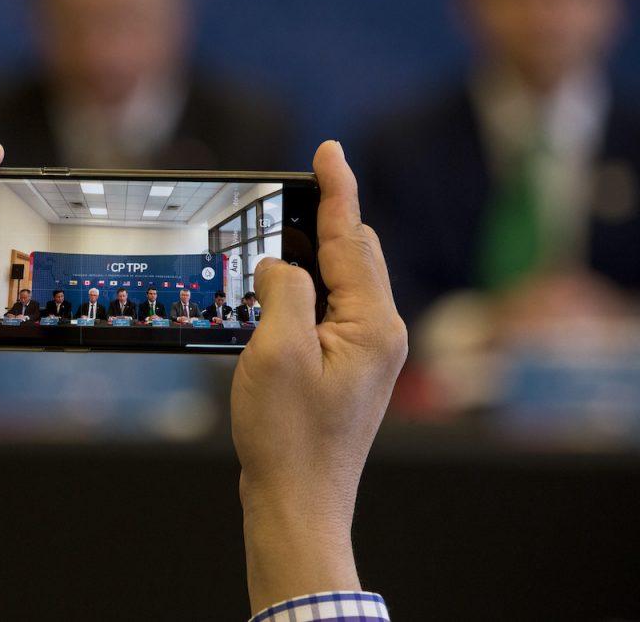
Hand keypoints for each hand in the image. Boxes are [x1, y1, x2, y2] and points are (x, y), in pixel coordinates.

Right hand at [231, 142, 407, 612]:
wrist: (297, 503)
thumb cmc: (287, 437)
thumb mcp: (276, 351)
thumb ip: (285, 289)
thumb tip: (282, 264)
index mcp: (372, 323)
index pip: (353, 236)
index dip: (337, 188)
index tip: (328, 149)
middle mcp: (380, 333)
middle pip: (354, 254)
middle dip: (323, 221)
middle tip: (285, 197)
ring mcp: (367, 353)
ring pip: (341, 282)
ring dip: (310, 258)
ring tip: (273, 242)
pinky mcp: (348, 369)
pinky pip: (330, 311)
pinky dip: (304, 291)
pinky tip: (276, 293)